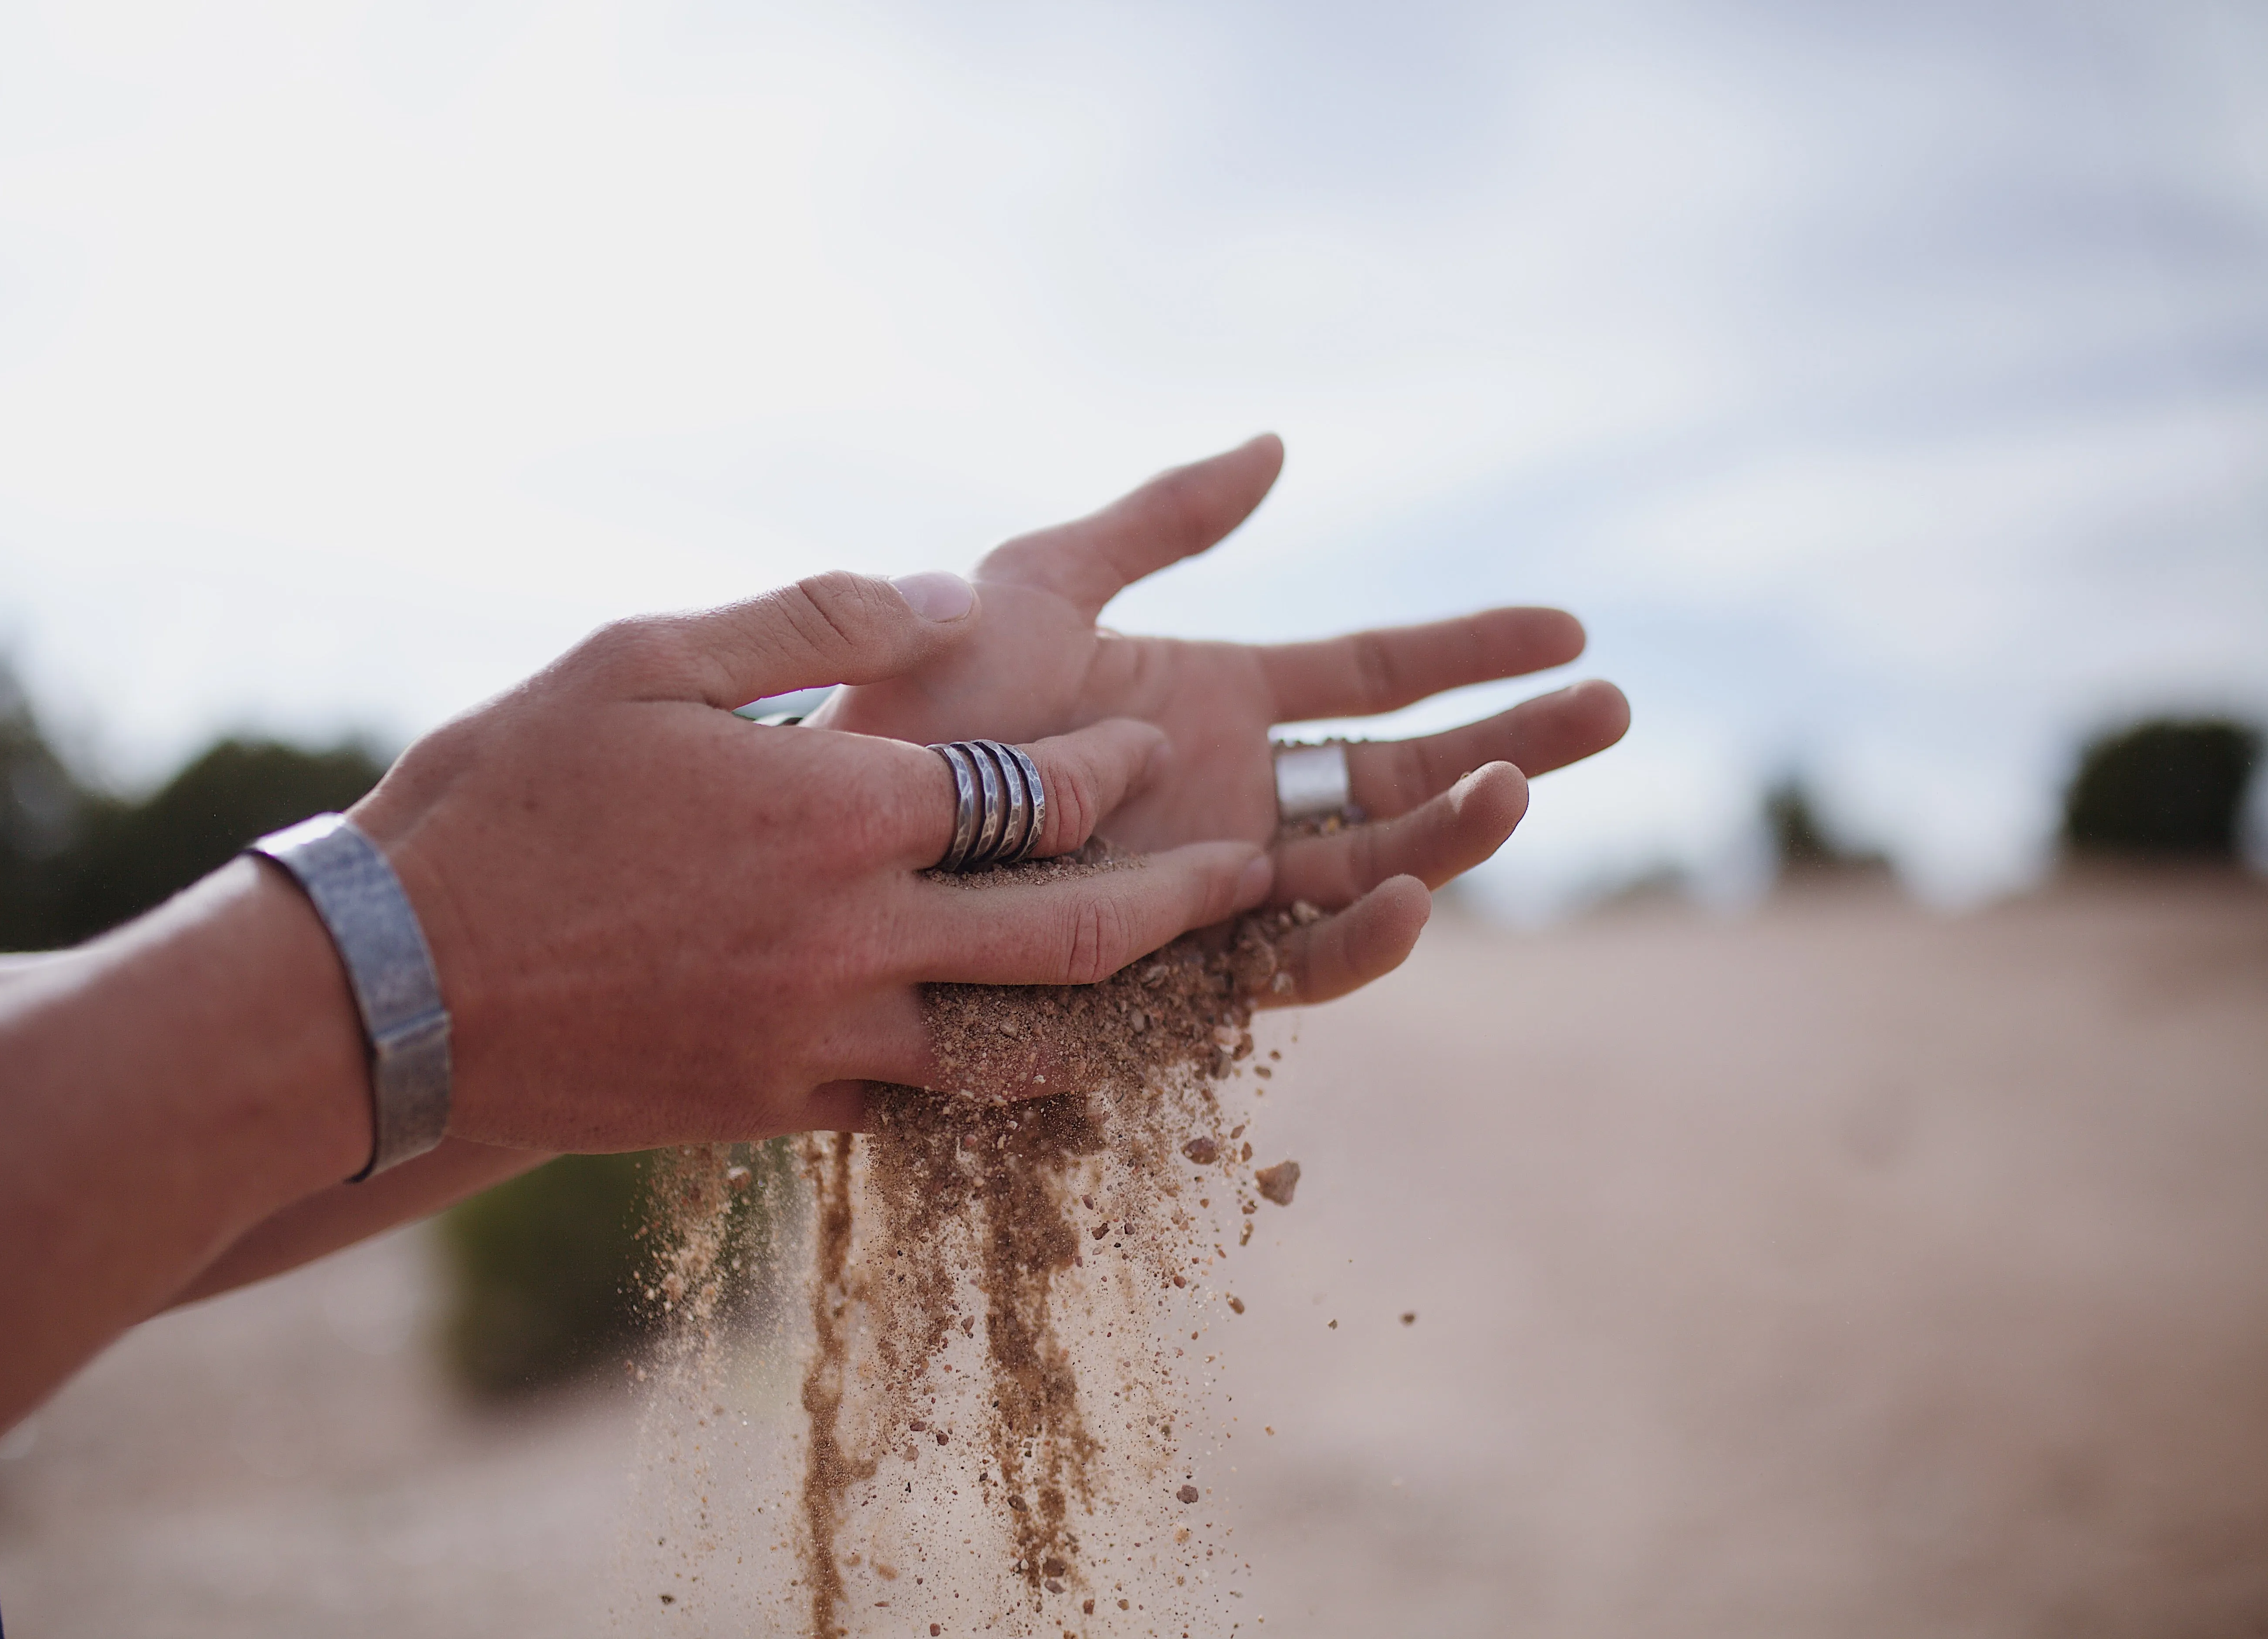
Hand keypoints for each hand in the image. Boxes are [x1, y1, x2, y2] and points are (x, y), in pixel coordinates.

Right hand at [350, 570, 1271, 1150]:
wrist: (389, 984)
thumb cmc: (507, 793)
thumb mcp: (645, 654)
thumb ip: (812, 614)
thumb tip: (949, 593)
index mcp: (841, 810)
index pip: (1039, 793)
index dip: (1112, 765)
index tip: (1149, 742)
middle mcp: (857, 936)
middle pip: (1077, 929)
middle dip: (1182, 894)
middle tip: (1250, 867)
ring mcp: (823, 1039)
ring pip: (1026, 1042)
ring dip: (1124, 1008)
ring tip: (1191, 982)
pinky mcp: (779, 1112)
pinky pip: (926, 1104)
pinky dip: (995, 1074)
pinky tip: (1033, 1052)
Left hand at [815, 435, 1629, 1001]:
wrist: (824, 811)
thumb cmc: (912, 694)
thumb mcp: (1039, 581)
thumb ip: (1157, 522)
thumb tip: (1280, 447)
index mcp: (1220, 706)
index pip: (1376, 678)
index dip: (1475, 651)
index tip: (1570, 627)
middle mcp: (1234, 801)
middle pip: (1403, 775)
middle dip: (1510, 742)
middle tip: (1610, 708)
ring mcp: (1212, 886)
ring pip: (1368, 867)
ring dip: (1452, 830)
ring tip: (1517, 786)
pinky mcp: (1172, 970)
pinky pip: (1284, 966)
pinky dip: (1353, 936)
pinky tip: (1407, 889)